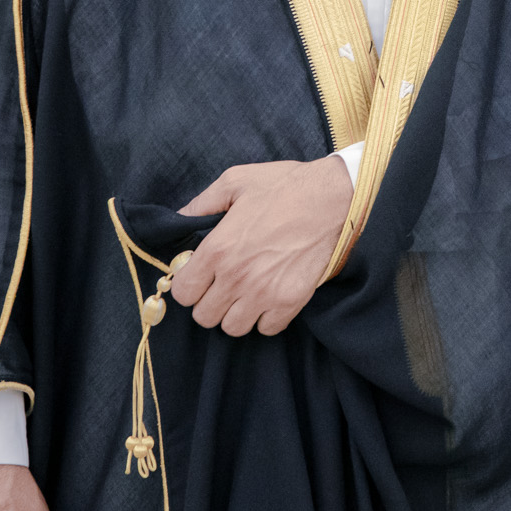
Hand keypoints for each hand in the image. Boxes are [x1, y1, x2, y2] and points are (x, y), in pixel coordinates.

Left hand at [171, 156, 352, 335]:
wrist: (332, 198)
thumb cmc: (284, 186)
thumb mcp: (235, 181)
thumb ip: (200, 203)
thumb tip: (178, 217)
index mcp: (218, 249)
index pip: (183, 293)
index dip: (188, 285)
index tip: (200, 276)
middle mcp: (237, 277)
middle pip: (204, 316)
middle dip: (209, 301)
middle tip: (223, 285)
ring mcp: (264, 293)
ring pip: (233, 328)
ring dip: (236, 313)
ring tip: (246, 293)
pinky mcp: (290, 301)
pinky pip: (266, 328)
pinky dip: (265, 318)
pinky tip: (269, 296)